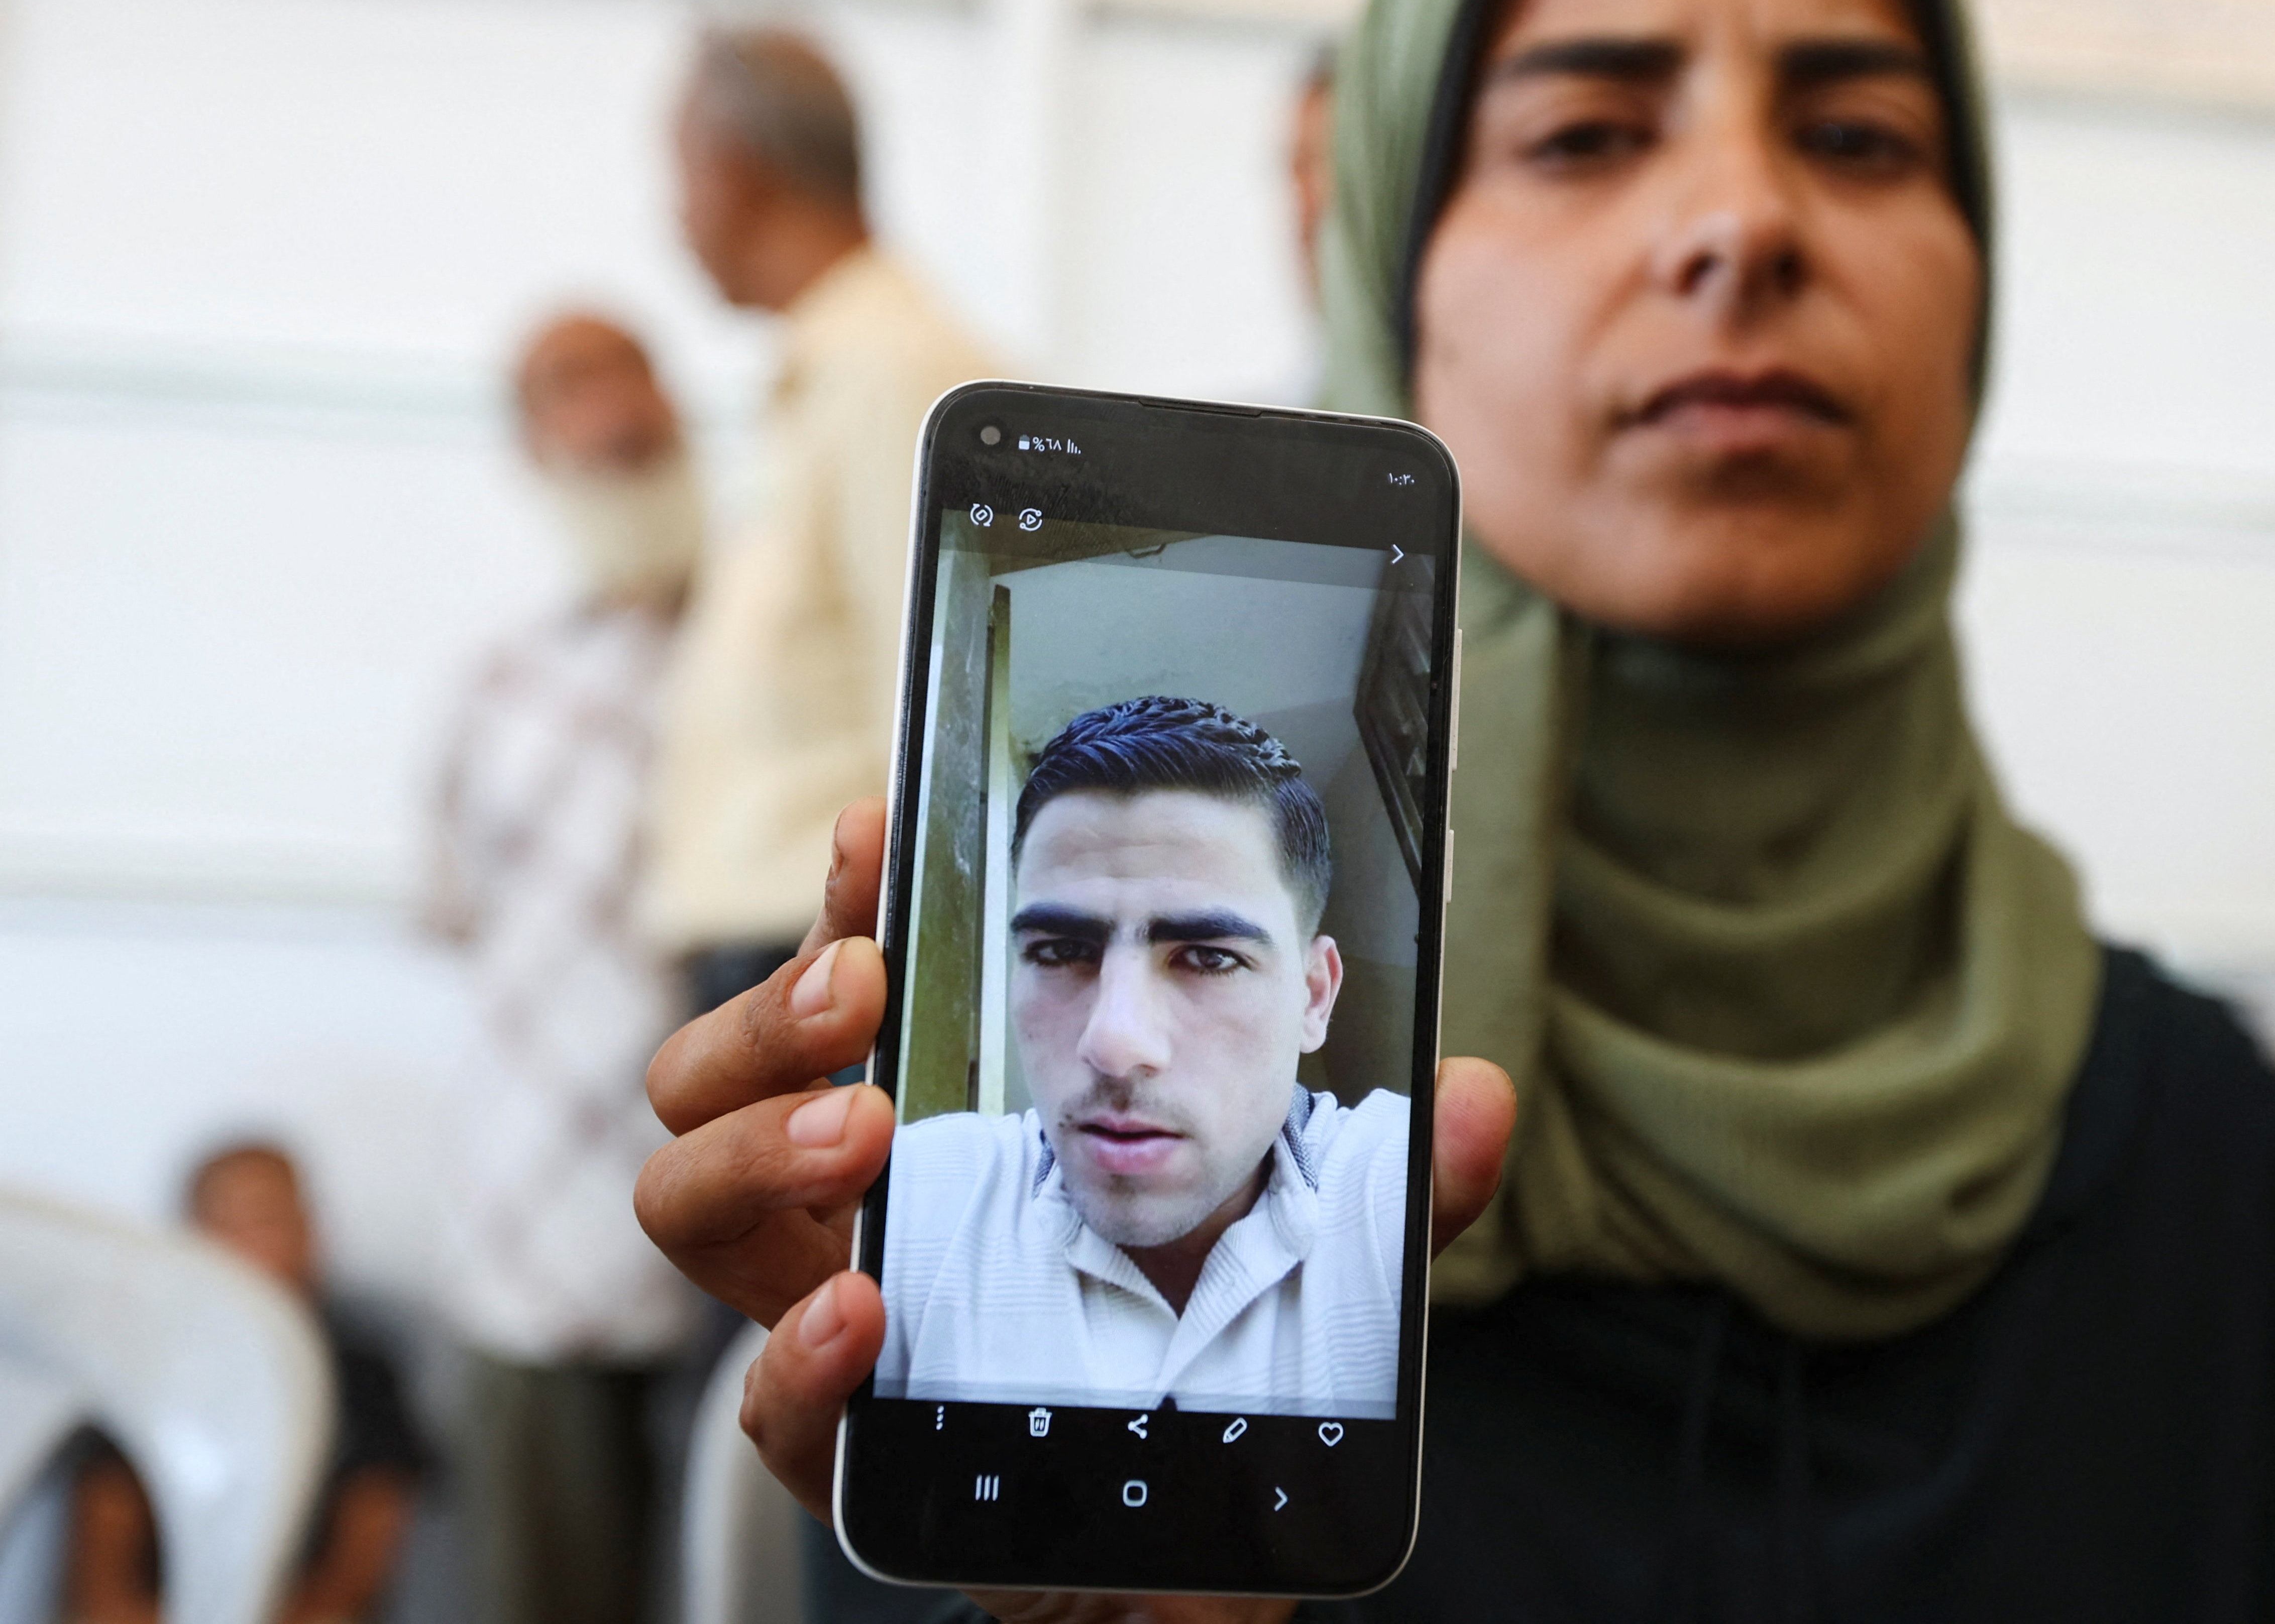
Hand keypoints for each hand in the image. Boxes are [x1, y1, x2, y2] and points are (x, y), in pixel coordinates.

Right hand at [637, 799, 1518, 1620]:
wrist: (1188, 1556)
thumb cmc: (1218, 1366)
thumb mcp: (1317, 1262)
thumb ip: (1395, 1192)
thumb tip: (1484, 1096)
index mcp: (944, 1136)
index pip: (843, 993)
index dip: (839, 902)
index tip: (877, 826)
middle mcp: (854, 1215)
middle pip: (707, 1084)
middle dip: (763, 1016)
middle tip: (860, 996)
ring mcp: (831, 1321)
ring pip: (686, 1208)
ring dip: (756, 1145)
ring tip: (866, 1126)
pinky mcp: (845, 1451)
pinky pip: (760, 1404)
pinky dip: (794, 1352)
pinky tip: (864, 1306)